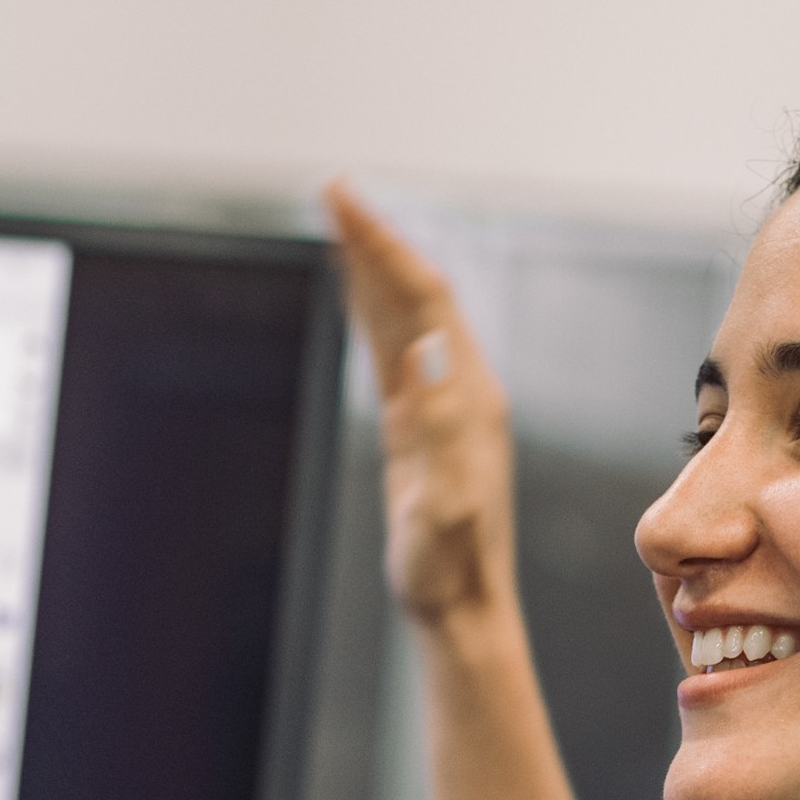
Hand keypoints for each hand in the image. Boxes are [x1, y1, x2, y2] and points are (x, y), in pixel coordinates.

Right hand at [324, 181, 518, 630]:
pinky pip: (393, 354)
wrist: (461, 608)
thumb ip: (439, 436)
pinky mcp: (419, 430)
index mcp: (466, 397)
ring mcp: (440, 408)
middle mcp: (459, 391)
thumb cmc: (448, 569)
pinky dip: (372, 314)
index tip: (344, 203)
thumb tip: (426, 357)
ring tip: (339, 220)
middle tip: (333, 191)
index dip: (384, 247)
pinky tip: (356, 293)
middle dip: (376, 241)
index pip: (423, 299)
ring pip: (403, 319)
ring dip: (373, 269)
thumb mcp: (443, 508)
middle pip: (416, 294)